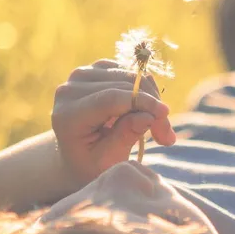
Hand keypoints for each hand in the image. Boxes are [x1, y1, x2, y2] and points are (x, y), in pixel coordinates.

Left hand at [51, 59, 177, 184]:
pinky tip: (147, 112)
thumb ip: (124, 137)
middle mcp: (70, 90)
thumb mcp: (106, 161)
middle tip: (167, 137)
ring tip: (159, 128)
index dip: (142, 103)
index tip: (165, 115)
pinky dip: (145, 91)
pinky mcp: (94, 70)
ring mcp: (81, 76)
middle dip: (151, 107)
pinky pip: (129, 72)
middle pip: (122, 85)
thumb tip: (148, 116)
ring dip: (152, 100)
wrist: (75, 155)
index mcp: (67, 115)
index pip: (110, 98)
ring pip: (129, 76)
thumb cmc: (90, 164)